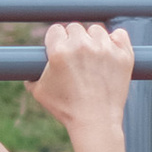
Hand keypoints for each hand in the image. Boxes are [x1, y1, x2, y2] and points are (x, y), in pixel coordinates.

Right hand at [27, 20, 134, 139]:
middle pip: (75, 28)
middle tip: (77, 59)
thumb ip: (31, 75)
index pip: (56, 30)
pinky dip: (115, 42)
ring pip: (97, 30)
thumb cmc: (66, 109)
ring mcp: (105, 49)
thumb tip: (27, 70)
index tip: (60, 51)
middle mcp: (82, 46)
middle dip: (74, 41)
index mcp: (59, 51)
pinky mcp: (123, 55)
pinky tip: (109, 54)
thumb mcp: (40, 92)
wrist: (95, 123)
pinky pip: (119, 35)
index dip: (56, 41)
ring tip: (93, 58)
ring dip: (93, 40)